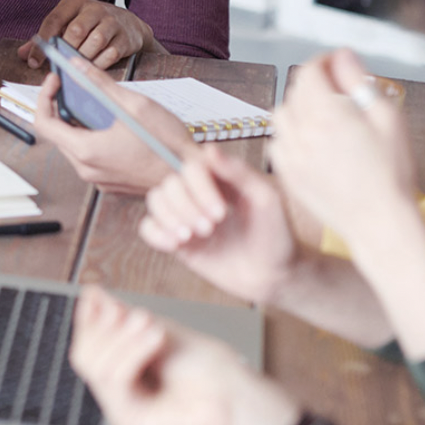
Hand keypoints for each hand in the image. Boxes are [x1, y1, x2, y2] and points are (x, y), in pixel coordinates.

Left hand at [17, 0, 164, 68]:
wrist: (128, 25)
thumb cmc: (91, 25)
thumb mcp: (69, 23)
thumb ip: (47, 38)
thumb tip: (23, 55)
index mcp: (75, 2)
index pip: (54, 19)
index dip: (42, 42)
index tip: (34, 62)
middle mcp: (95, 8)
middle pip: (75, 31)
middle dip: (66, 50)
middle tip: (61, 63)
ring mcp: (112, 22)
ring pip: (93, 43)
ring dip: (82, 59)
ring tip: (77, 66)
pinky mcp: (124, 38)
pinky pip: (109, 54)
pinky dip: (98, 65)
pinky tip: (92, 67)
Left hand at [31, 63, 194, 194]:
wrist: (191, 177)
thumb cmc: (167, 144)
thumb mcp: (134, 104)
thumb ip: (100, 84)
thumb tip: (77, 67)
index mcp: (87, 150)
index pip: (44, 123)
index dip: (44, 97)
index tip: (55, 80)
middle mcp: (88, 169)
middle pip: (58, 135)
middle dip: (61, 107)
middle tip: (74, 85)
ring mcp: (99, 179)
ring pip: (75, 146)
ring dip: (78, 122)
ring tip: (96, 102)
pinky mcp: (111, 183)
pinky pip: (91, 157)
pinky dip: (93, 137)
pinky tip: (112, 123)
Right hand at [69, 286, 299, 424]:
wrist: (239, 400)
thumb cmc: (212, 370)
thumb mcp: (162, 330)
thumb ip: (124, 318)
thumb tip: (94, 295)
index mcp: (127, 370)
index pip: (87, 345)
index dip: (87, 318)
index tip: (94, 294)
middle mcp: (121, 393)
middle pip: (83, 355)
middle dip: (104, 326)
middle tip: (140, 314)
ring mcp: (123, 410)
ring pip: (94, 365)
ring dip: (123, 337)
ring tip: (153, 325)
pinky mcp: (130, 424)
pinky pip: (114, 380)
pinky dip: (133, 352)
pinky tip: (156, 338)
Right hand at [140, 148, 299, 303]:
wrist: (274, 276)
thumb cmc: (275, 234)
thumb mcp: (265, 198)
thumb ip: (238, 172)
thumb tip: (209, 148)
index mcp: (219, 178)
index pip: (191, 167)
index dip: (199, 187)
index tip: (221, 212)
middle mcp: (199, 193)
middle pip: (170, 183)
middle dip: (186, 206)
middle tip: (210, 228)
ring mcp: (187, 216)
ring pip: (156, 200)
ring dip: (170, 217)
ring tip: (191, 236)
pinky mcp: (179, 241)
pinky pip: (149, 228)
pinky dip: (155, 233)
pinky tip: (175, 243)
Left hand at [268, 50, 416, 247]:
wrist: (380, 222)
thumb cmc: (391, 173)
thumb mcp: (387, 117)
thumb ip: (360, 80)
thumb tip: (342, 56)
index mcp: (327, 113)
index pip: (310, 71)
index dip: (324, 61)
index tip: (336, 63)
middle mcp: (302, 131)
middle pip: (295, 89)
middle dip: (314, 81)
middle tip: (337, 89)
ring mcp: (291, 154)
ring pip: (281, 113)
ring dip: (298, 106)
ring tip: (323, 114)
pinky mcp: (287, 174)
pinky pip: (277, 141)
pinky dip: (289, 134)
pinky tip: (311, 140)